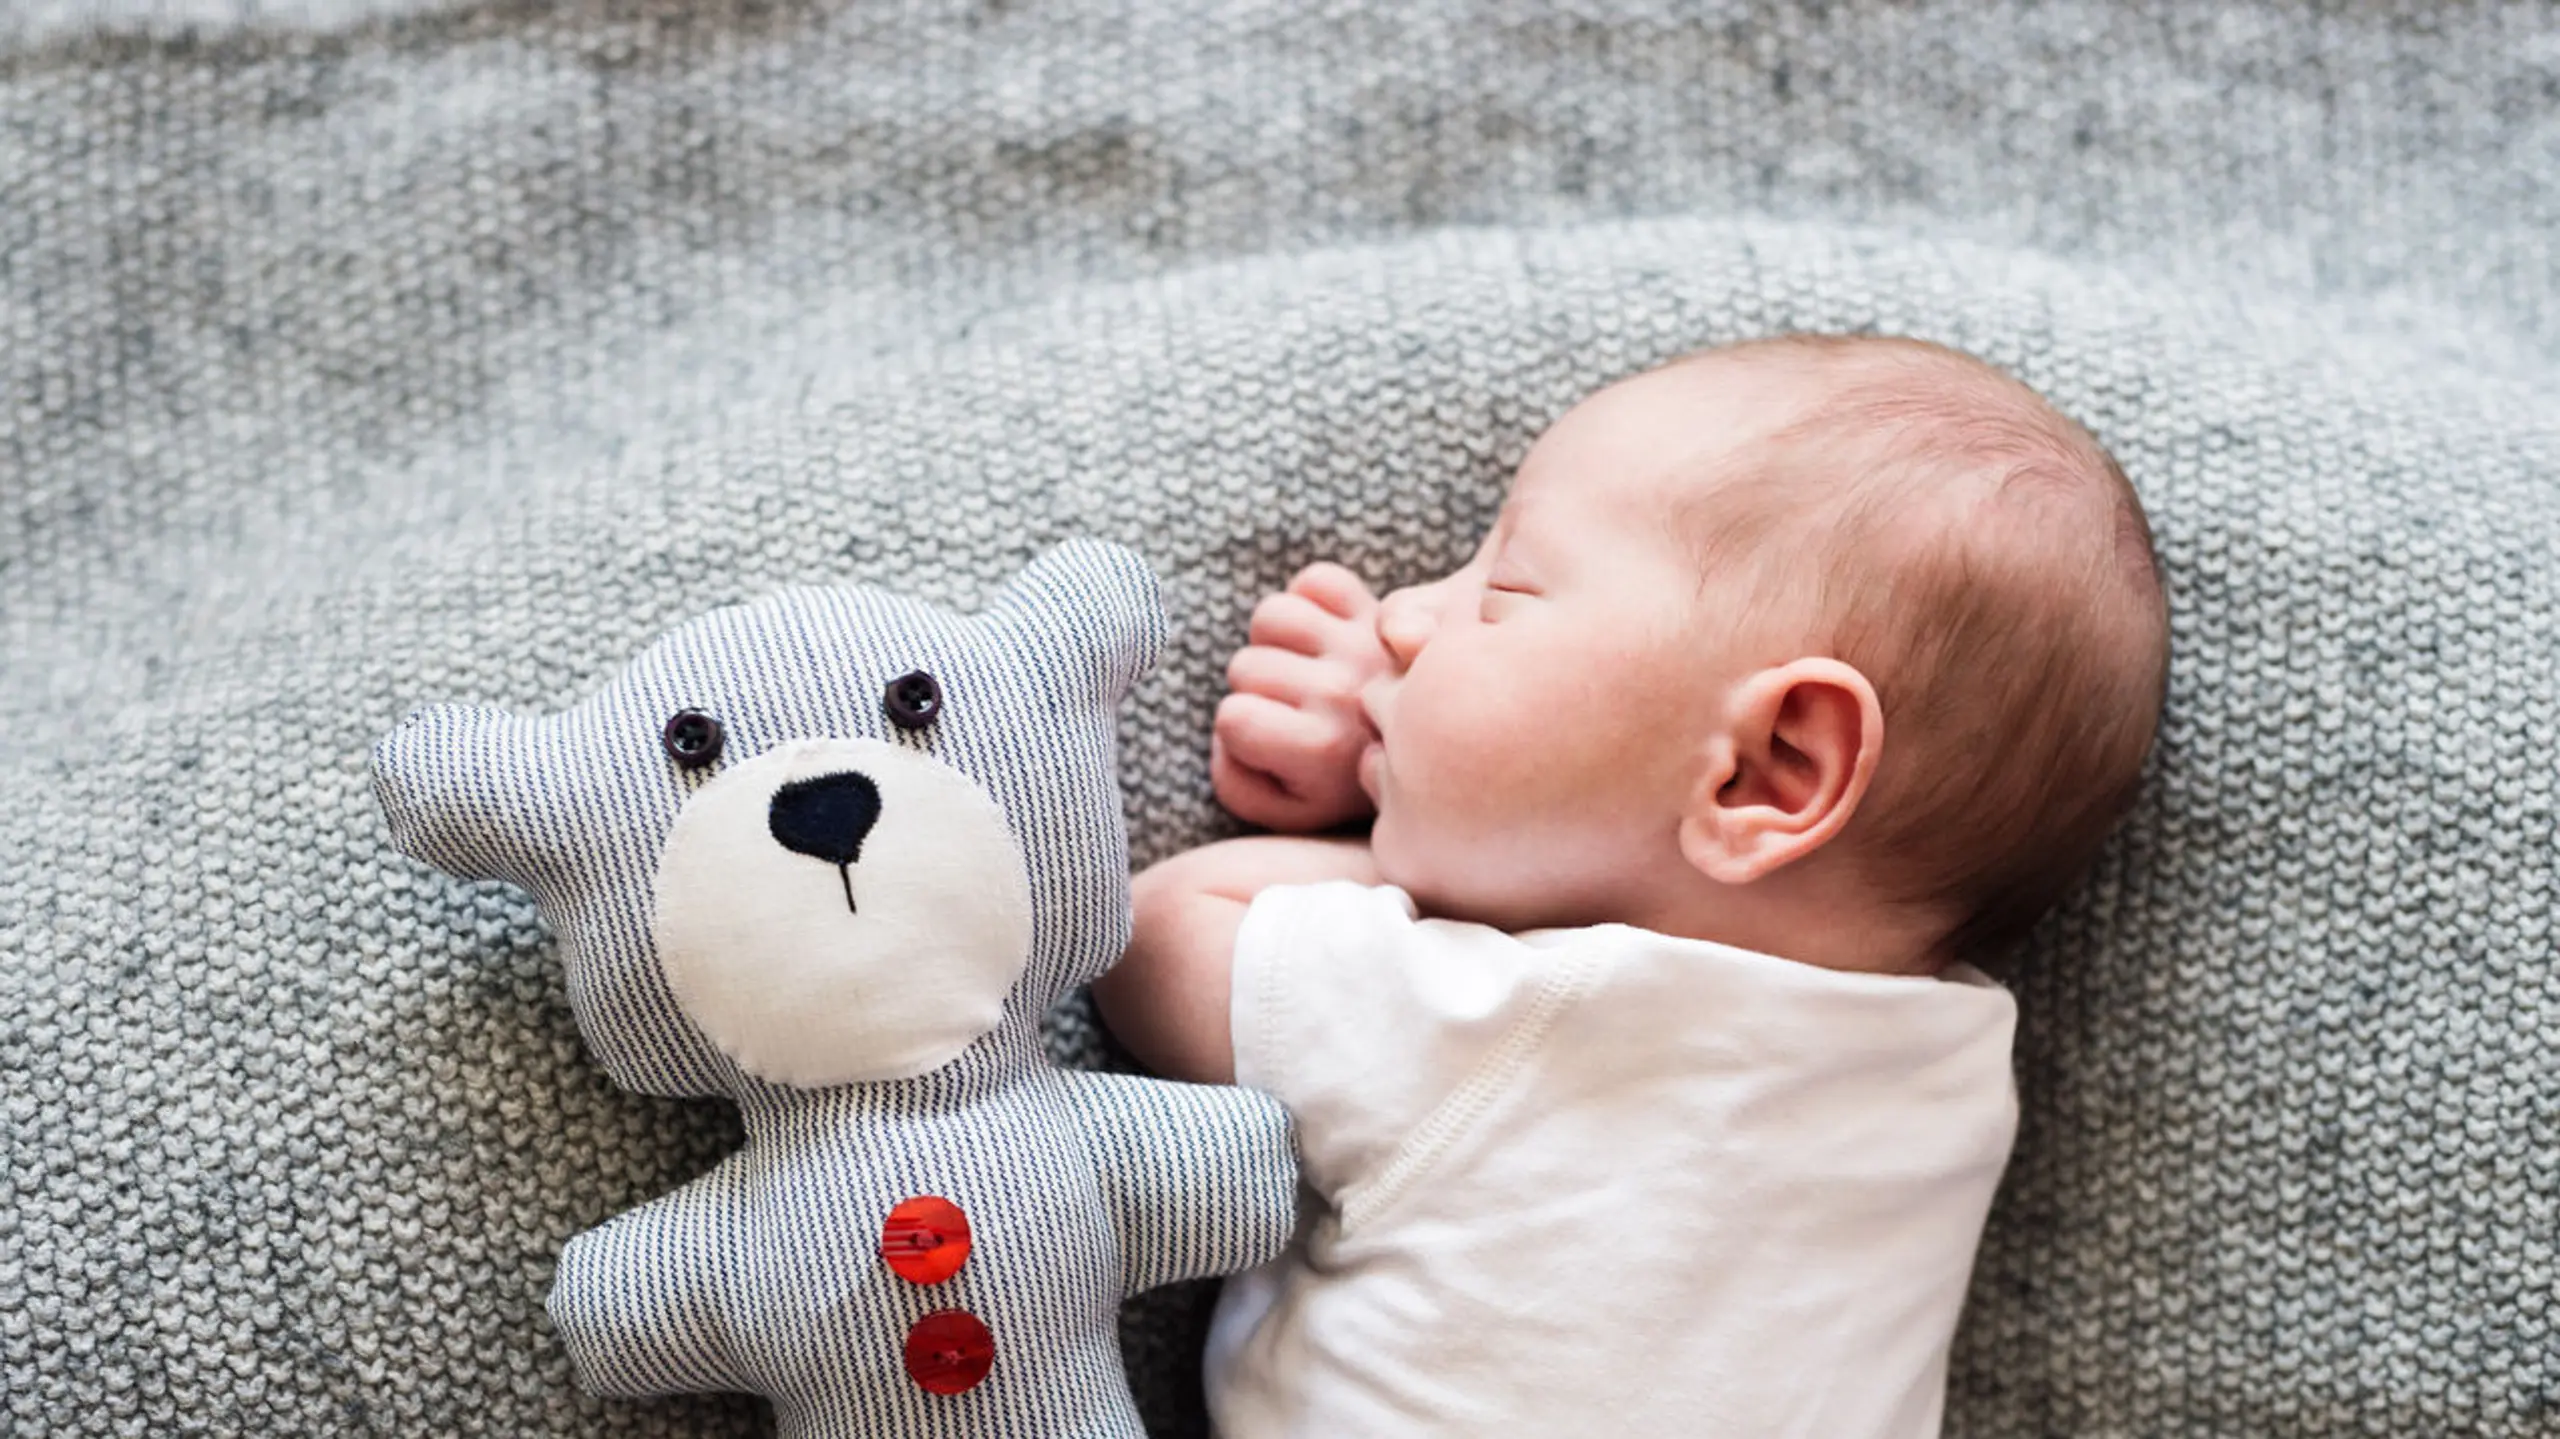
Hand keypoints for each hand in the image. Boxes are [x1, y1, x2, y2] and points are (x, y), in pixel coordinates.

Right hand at [1211, 562, 1393, 832]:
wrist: (1428, 753)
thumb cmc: (1344, 783)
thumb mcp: (1289, 812)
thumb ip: (1236, 785)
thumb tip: (1229, 724)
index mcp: (1321, 747)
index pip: (1232, 716)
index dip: (1239, 728)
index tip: (1270, 741)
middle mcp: (1343, 691)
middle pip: (1245, 665)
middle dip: (1256, 687)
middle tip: (1292, 708)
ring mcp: (1361, 646)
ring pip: (1272, 615)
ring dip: (1275, 640)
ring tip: (1300, 666)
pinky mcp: (1378, 612)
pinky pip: (1317, 580)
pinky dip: (1311, 599)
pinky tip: (1321, 636)